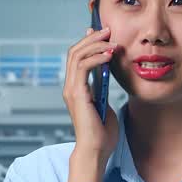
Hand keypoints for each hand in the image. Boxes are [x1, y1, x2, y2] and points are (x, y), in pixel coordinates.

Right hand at [64, 26, 121, 181]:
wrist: (96, 151)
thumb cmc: (102, 133)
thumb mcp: (105, 105)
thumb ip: (103, 90)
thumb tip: (109, 77)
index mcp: (76, 88)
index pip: (77, 57)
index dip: (88, 42)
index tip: (102, 32)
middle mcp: (70, 86)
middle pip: (75, 51)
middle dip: (92, 38)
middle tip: (108, 30)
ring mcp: (72, 90)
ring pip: (77, 55)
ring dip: (95, 44)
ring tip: (111, 39)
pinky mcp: (77, 94)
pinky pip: (83, 67)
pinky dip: (96, 57)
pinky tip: (109, 55)